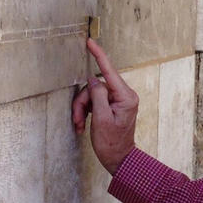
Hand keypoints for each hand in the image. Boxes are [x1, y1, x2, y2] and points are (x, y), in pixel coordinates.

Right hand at [71, 39, 137, 174]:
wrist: (119, 160)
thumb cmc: (111, 143)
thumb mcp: (101, 119)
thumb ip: (97, 96)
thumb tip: (93, 80)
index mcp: (126, 97)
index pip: (109, 71)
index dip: (99, 55)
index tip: (90, 42)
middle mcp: (124, 95)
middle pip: (96, 86)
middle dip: (82, 101)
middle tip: (76, 118)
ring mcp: (119, 101)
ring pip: (92, 94)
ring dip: (81, 109)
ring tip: (78, 124)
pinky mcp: (113, 106)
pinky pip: (95, 102)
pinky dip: (85, 112)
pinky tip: (82, 124)